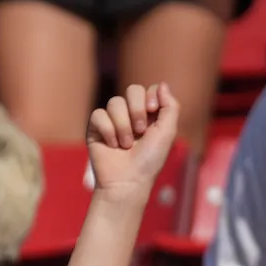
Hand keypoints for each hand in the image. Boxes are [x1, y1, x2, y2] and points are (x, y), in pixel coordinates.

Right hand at [86, 82, 179, 196]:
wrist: (127, 181)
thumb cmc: (149, 161)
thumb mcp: (167, 132)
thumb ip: (170, 106)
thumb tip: (163, 84)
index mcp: (149, 114)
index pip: (150, 89)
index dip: (151, 96)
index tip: (153, 111)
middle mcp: (131, 114)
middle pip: (133, 89)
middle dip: (137, 109)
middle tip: (140, 131)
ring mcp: (112, 120)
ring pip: (115, 102)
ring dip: (123, 125)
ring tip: (125, 145)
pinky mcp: (95, 128)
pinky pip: (99, 115)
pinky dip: (108, 131)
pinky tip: (111, 145)